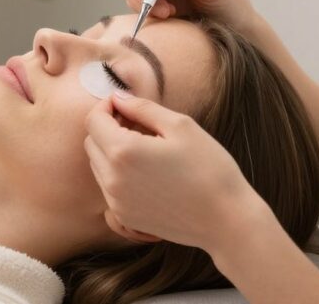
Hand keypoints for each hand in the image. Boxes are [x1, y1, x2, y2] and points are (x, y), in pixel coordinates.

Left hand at [84, 92, 266, 254]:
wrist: (227, 220)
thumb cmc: (209, 169)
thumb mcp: (180, 126)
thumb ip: (142, 108)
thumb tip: (118, 97)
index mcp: (123, 152)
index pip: (94, 120)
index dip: (106, 106)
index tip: (124, 104)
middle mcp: (112, 179)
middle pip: (91, 142)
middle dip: (107, 128)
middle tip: (137, 124)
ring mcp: (116, 202)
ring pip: (98, 165)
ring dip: (111, 151)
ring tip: (145, 148)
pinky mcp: (124, 218)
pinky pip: (108, 188)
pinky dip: (118, 175)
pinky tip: (145, 172)